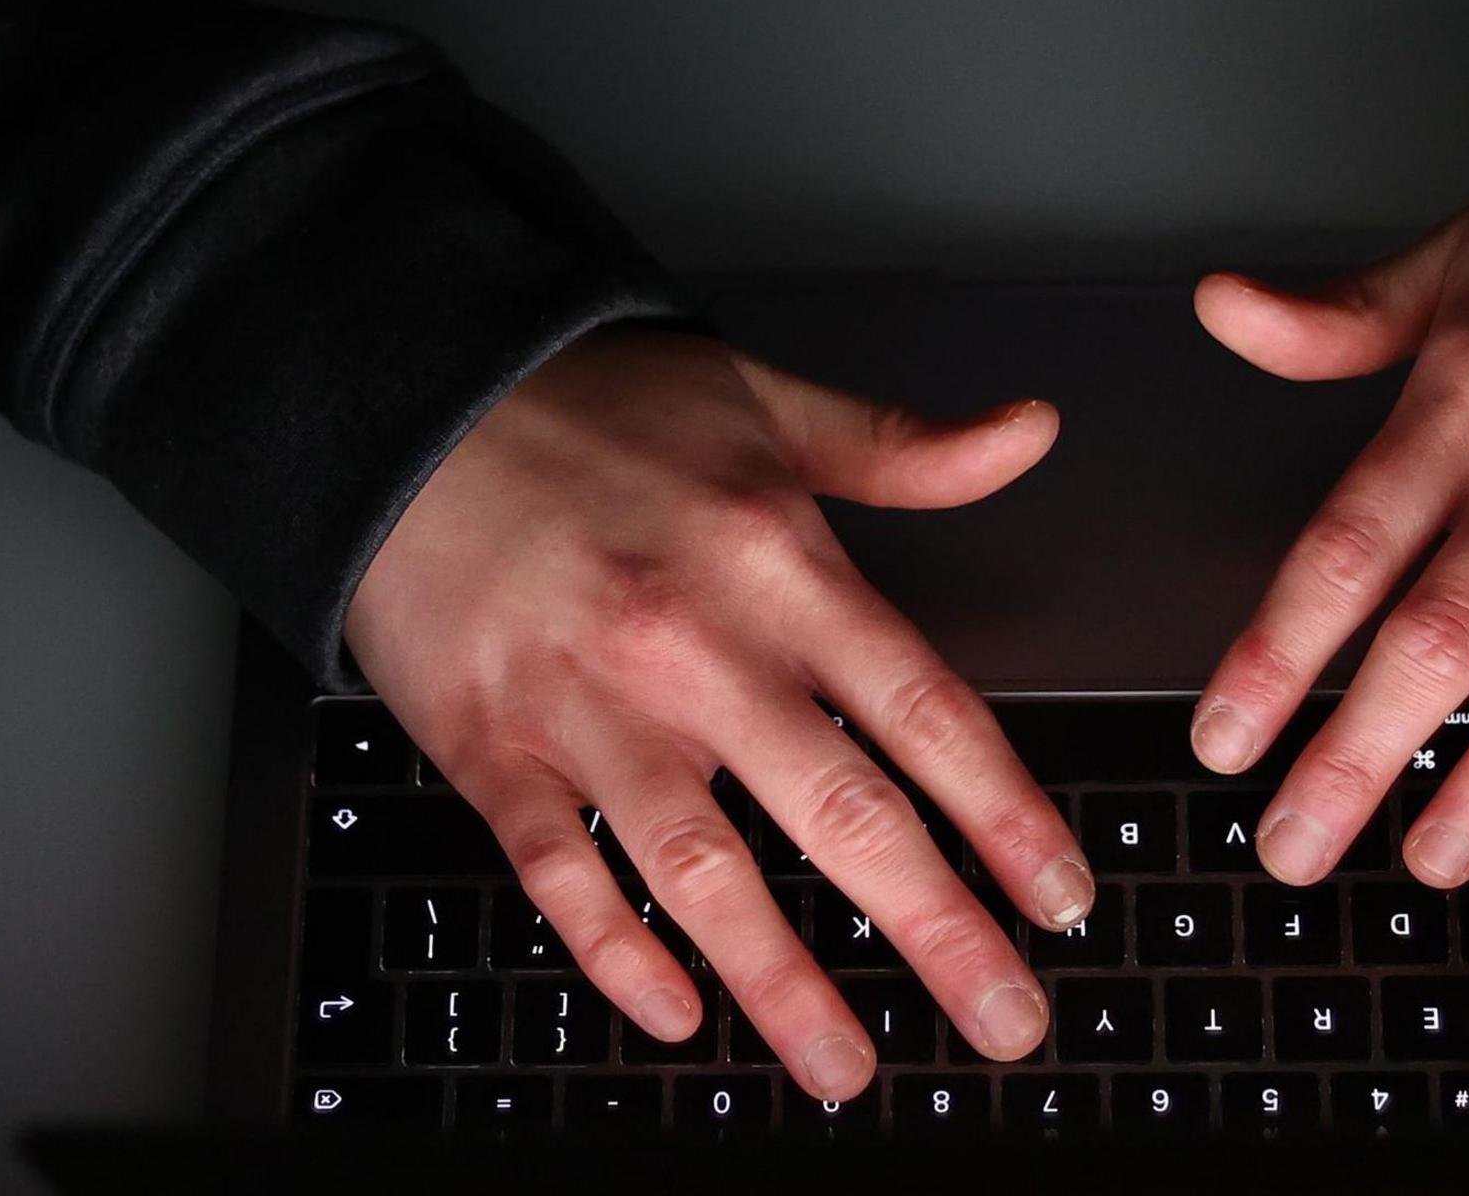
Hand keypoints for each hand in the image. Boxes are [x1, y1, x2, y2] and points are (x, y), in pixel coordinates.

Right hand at [344, 322, 1092, 1101]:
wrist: (406, 398)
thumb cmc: (590, 407)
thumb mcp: (764, 402)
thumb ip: (904, 445)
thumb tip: (1029, 432)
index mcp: (776, 564)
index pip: (922, 711)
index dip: (1004, 815)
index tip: (1062, 898)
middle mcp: (693, 645)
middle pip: (841, 814)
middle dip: (938, 932)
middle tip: (1007, 1022)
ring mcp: (587, 705)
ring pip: (703, 872)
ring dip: (783, 985)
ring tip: (848, 1070)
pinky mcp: (489, 746)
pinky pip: (559, 874)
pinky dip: (616, 953)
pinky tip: (678, 1014)